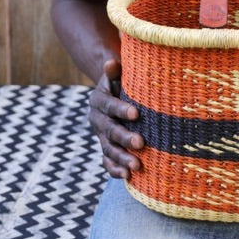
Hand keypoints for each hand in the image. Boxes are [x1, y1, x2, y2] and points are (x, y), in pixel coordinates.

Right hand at [88, 58, 143, 179]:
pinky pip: (107, 161)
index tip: (137, 113)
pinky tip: (127, 176)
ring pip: (108, 149)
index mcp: (99, 99)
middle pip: (109, 130)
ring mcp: (100, 136)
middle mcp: (97, 119)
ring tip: (137, 166)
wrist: (112, 94)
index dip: (121, 109)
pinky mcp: (106, 147)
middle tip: (141, 143)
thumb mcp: (118, 74)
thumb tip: (111, 62)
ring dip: (121, 158)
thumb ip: (115, 70)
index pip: (109, 105)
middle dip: (124, 137)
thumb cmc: (122, 81)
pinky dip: (115, 169)